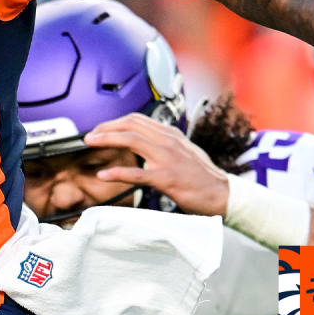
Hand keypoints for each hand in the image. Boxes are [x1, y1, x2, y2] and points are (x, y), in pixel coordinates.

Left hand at [83, 113, 229, 216]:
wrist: (224, 194)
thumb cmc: (203, 176)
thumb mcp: (184, 151)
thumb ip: (164, 144)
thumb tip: (145, 141)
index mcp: (171, 135)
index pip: (138, 120)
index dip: (115, 122)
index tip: (101, 129)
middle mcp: (168, 141)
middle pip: (131, 125)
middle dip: (106, 127)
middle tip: (89, 135)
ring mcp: (167, 159)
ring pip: (131, 140)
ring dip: (107, 139)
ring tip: (90, 142)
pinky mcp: (167, 178)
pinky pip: (137, 174)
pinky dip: (117, 173)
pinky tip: (104, 175)